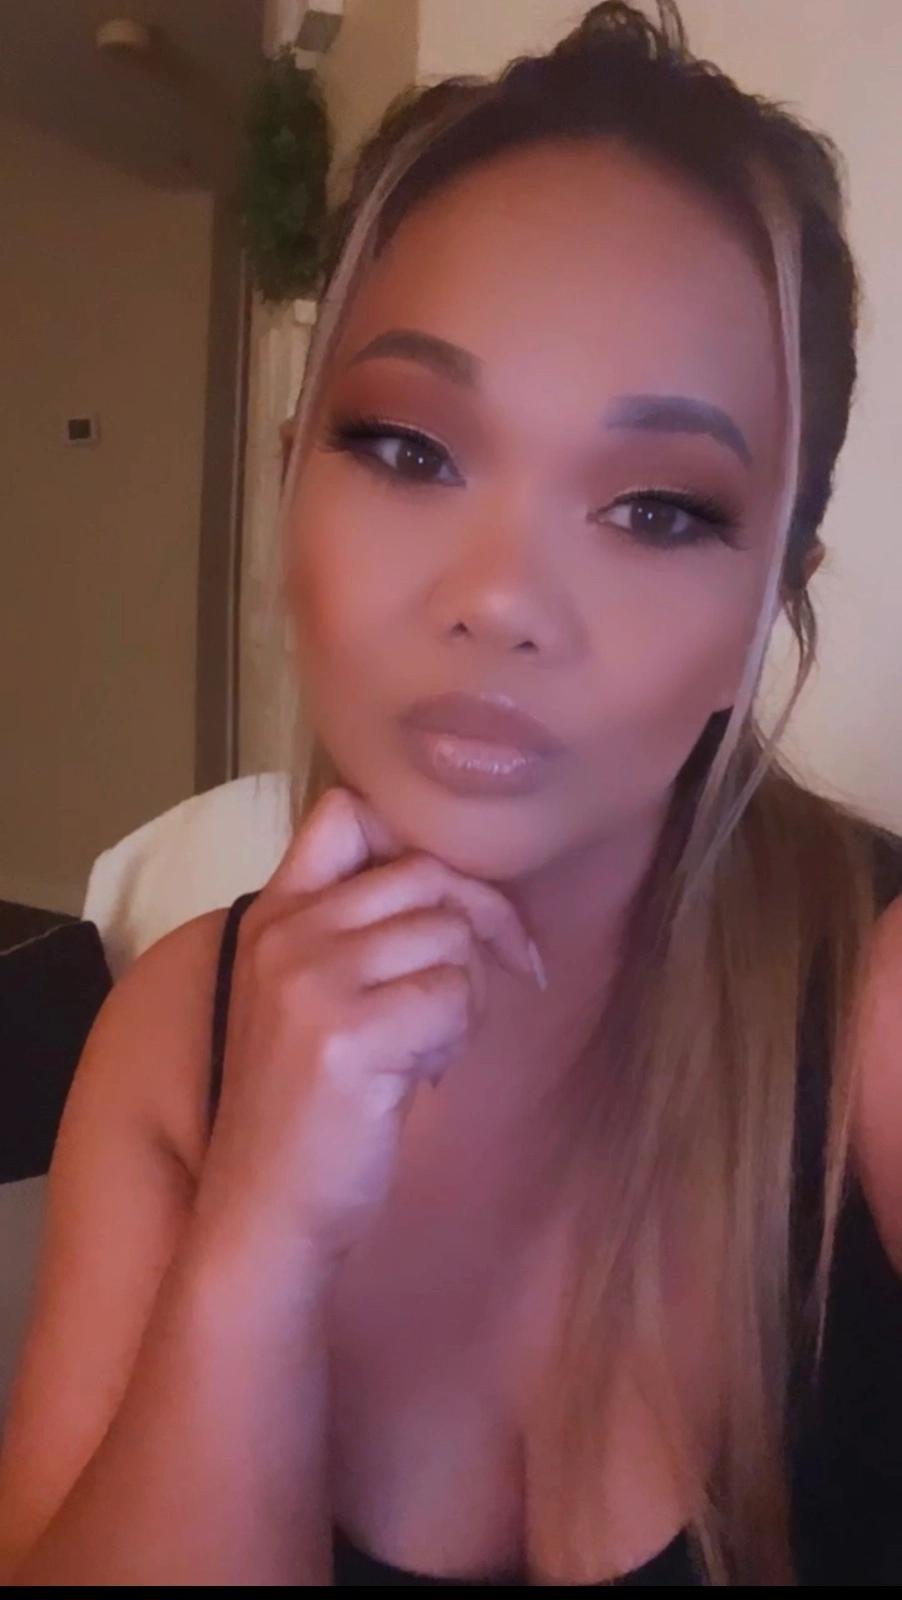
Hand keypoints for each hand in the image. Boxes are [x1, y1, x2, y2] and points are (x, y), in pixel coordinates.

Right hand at [194, 788, 540, 1262]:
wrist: (264, 1214)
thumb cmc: (304, 1110)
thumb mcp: (307, 998)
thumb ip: (355, 931)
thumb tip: (458, 889)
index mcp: (273, 915)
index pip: (348, 812)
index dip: (418, 844)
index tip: (447, 906)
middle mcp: (285, 933)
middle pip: (428, 872)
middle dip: (482, 923)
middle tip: (486, 984)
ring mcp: (311, 980)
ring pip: (451, 933)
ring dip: (466, 992)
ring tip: (427, 1045)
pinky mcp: (348, 1034)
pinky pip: (453, 995)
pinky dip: (457, 1035)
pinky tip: (420, 1074)